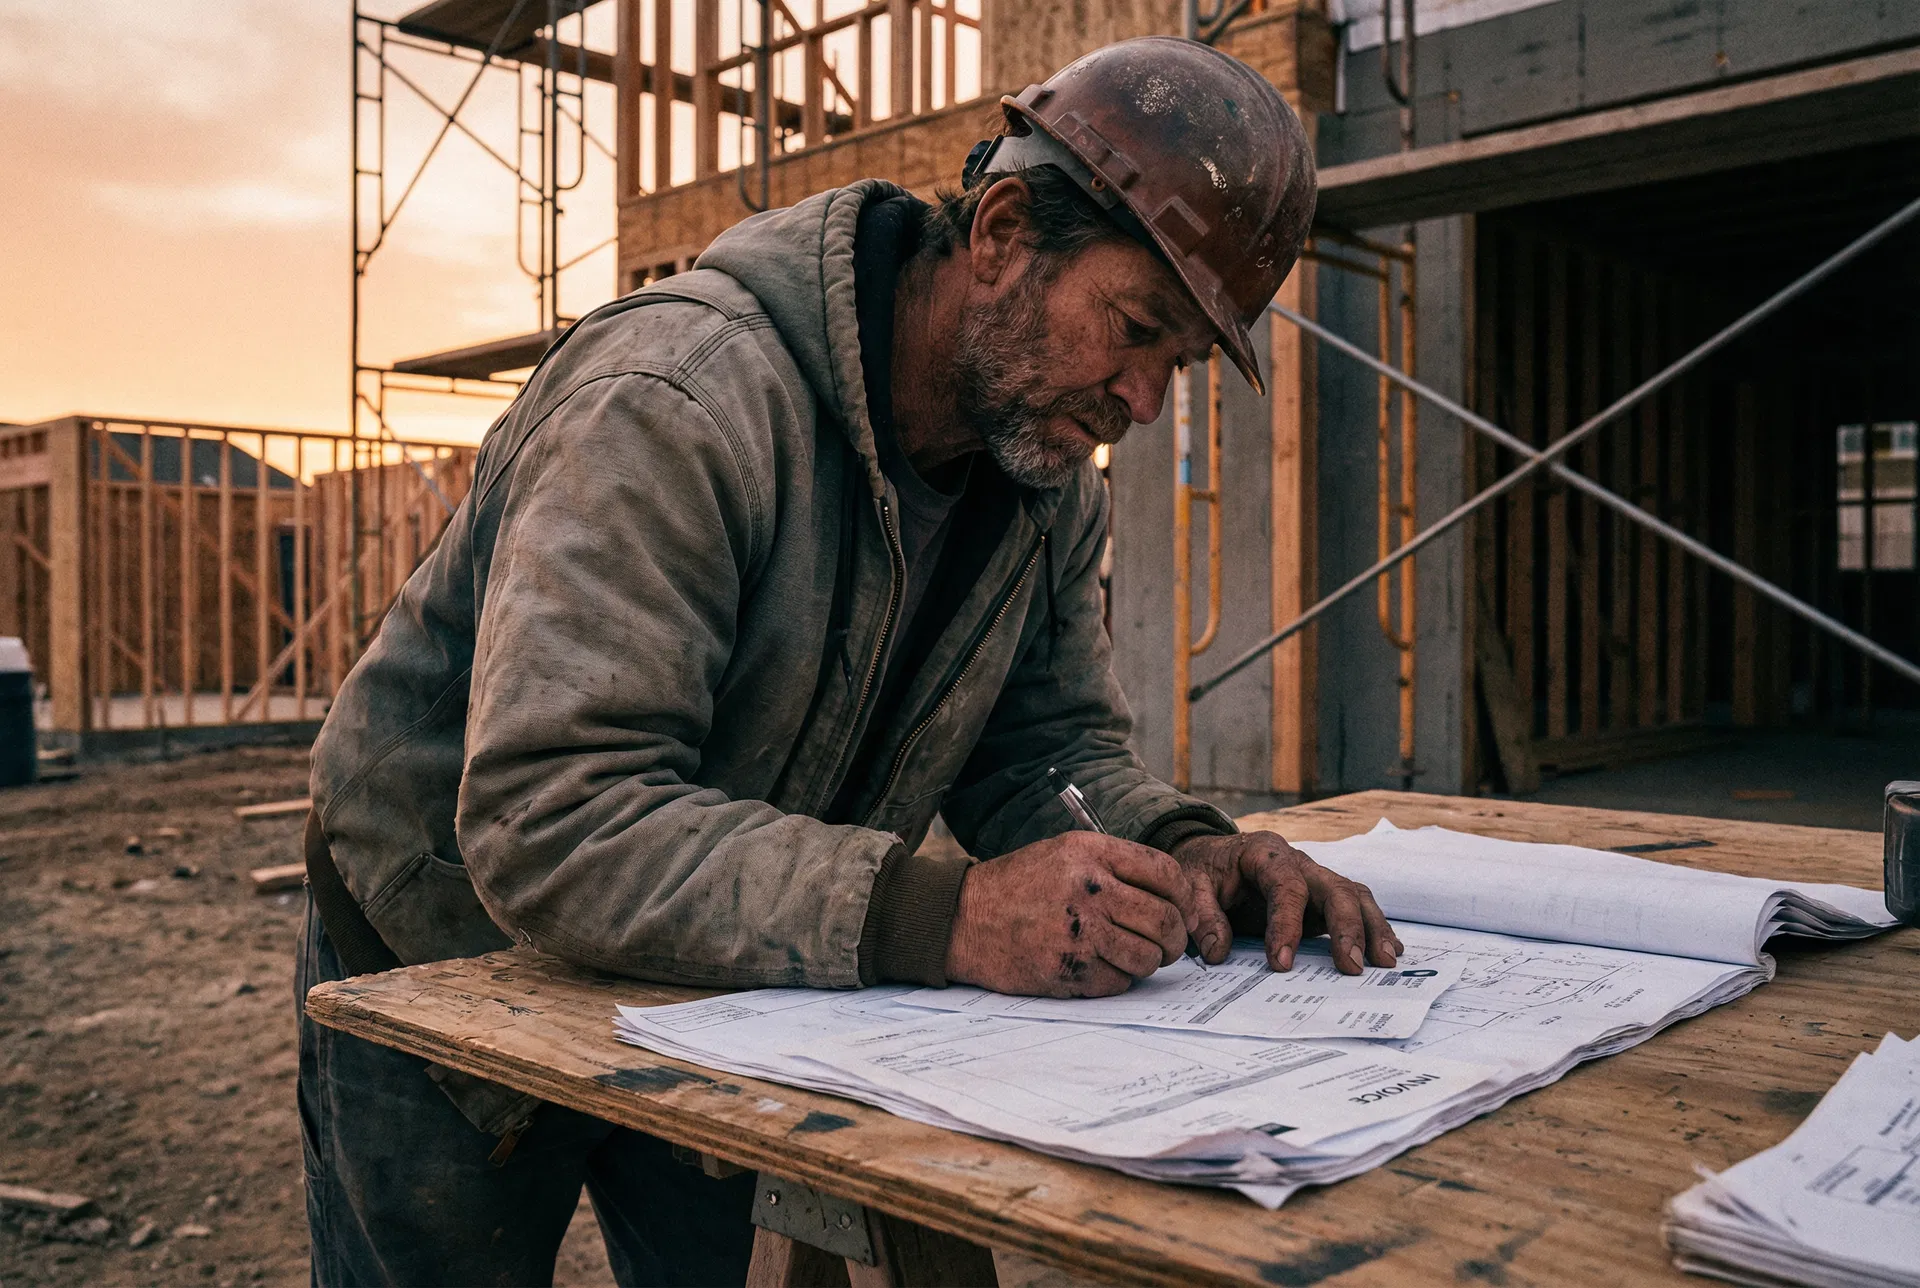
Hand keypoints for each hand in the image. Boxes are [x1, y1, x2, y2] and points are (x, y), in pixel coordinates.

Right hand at [944, 832, 1194, 996]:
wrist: (963, 919)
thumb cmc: (1018, 886)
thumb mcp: (1063, 853)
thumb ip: (1114, 865)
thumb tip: (1172, 897)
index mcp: (1090, 854)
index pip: (1165, 873)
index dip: (1184, 896)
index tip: (1182, 910)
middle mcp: (1088, 890)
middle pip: (1165, 920)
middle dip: (1174, 939)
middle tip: (1166, 945)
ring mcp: (1079, 933)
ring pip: (1148, 957)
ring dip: (1147, 962)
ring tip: (1131, 956)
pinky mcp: (1068, 971)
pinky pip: (1119, 983)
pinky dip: (1117, 979)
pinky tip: (1099, 966)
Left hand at [1172, 831, 1401, 974]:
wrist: (1213, 856)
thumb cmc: (1205, 870)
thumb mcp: (1191, 884)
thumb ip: (1203, 915)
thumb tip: (1218, 952)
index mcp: (1264, 853)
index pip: (1285, 886)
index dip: (1286, 924)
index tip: (1281, 963)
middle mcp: (1298, 861)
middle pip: (1334, 887)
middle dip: (1347, 927)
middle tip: (1352, 967)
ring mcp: (1316, 877)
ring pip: (1354, 895)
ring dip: (1372, 928)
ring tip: (1385, 963)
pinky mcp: (1323, 896)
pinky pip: (1356, 906)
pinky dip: (1374, 927)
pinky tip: (1389, 950)